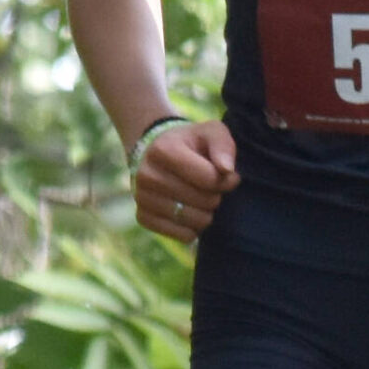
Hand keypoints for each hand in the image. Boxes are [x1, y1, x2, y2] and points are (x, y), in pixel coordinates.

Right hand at [132, 119, 238, 239]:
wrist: (158, 153)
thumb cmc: (192, 143)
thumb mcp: (211, 132)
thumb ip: (223, 146)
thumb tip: (227, 171)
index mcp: (163, 150)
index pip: (209, 179)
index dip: (226, 180)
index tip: (226, 174)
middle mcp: (147, 175)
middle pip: (204, 202)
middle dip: (216, 195)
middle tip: (211, 187)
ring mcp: (142, 198)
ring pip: (196, 221)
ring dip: (207, 213)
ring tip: (202, 198)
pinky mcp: (143, 217)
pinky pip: (184, 236)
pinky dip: (194, 227)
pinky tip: (191, 211)